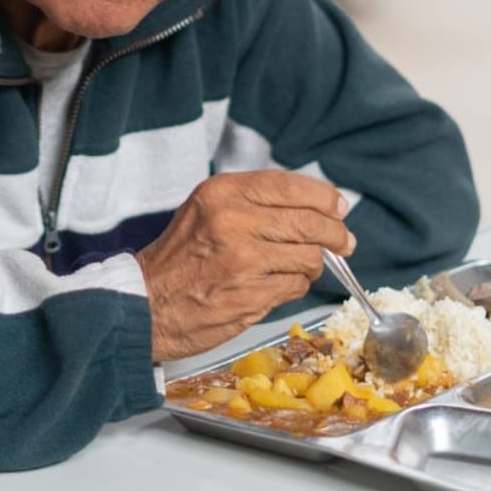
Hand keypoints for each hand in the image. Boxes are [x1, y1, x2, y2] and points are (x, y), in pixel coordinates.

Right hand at [134, 170, 353, 361]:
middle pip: (310, 222)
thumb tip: (318, 206)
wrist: (146, 303)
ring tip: (300, 266)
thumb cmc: (180, 257)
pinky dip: (296, 285)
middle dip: (336, 234)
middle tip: (344, 242)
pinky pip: (296, 286)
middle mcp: (233, 221)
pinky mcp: (251, 296)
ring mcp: (243, 260)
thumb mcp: (207, 210)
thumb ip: (255, 203)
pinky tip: (277, 284)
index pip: (291, 186)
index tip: (338, 207)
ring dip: (313, 264)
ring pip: (308, 256)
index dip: (324, 197)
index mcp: (223, 193)